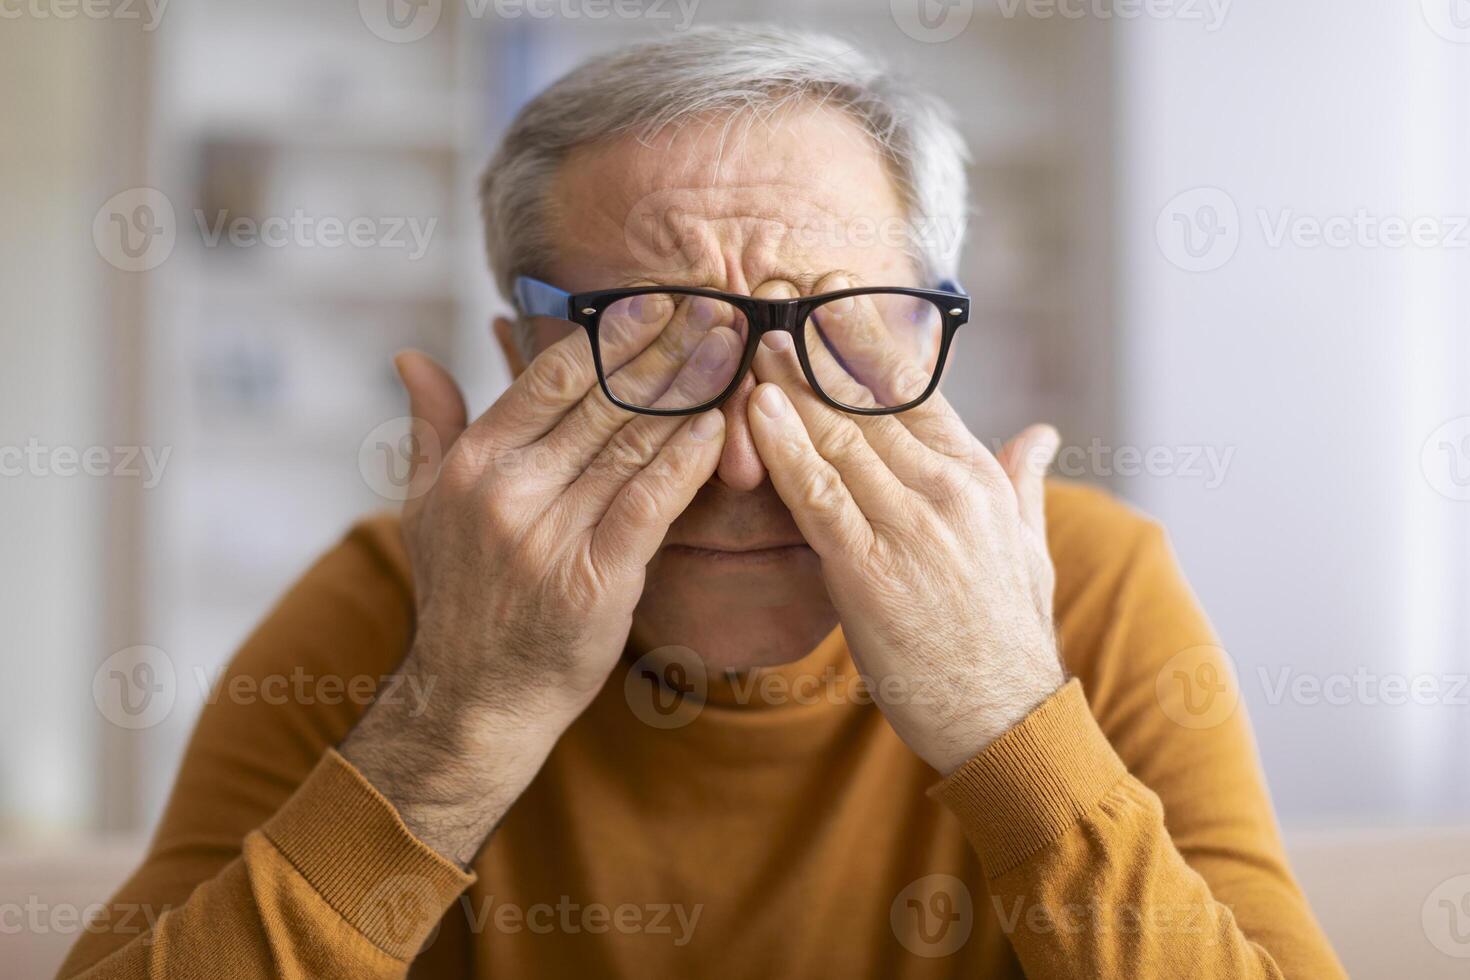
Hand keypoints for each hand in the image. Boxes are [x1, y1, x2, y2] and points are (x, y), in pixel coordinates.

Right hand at [342, 312, 732, 864]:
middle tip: (716, 308)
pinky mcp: (596, 580)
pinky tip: (720, 427)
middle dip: (666, 349)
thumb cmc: (460, 597)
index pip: (551, 376)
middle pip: (602, 400)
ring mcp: (552, 536)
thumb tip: (410, 356)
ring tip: (731, 351)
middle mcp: (509, 491)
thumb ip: (429, 425)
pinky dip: (688, 463)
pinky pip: (650, 504)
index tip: (657, 301)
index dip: (611, 334)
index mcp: (473, 462)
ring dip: (690, 392)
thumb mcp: (423, 507)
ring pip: (633, 444)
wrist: (476, 699)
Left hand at [745, 283, 1064, 774]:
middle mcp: (946, 490)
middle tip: (774, 296)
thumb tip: (1041, 432)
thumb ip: (1024, 481)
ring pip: (838, 439)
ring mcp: (908, 528)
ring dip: (789, 386)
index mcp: (979, 477)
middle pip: (867, 402)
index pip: (915, 389)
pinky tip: (756, 411)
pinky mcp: (868, 572)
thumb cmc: (1011, 636)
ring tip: (752, 339)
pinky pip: (816, 497)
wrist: (1006, 719)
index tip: (831, 295)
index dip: (866, 338)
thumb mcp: (1031, 546)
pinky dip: (783, 451)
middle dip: (816, 346)